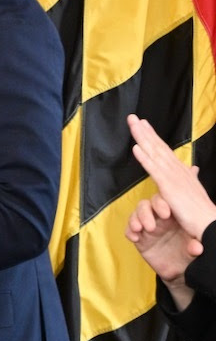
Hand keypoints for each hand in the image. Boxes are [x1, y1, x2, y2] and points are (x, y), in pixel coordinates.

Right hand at [125, 193, 199, 309]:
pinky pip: (129, 230)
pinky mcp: (140, 239)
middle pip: (146, 205)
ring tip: (139, 229)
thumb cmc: (191, 256)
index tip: (166, 214)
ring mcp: (148, 228)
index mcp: (175, 216)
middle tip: (151, 227)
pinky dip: (129, 231)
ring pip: (136, 214)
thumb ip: (196, 246)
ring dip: (135, 220)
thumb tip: (195, 248)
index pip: (164, 201)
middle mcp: (160, 219)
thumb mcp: (196, 249)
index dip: (162, 204)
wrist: (180, 272)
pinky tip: (135, 238)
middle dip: (145, 213)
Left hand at [128, 114, 215, 239]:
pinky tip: (136, 148)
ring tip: (133, 125)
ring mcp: (173, 177)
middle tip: (132, 117)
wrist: (209, 223)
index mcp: (181, 171)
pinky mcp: (169, 187)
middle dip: (144, 131)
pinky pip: (154, 170)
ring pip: (155, 153)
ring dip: (143, 138)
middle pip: (158, 147)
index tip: (143, 124)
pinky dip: (145, 158)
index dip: (153, 136)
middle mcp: (177, 170)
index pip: (164, 150)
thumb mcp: (193, 190)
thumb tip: (194, 169)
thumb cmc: (200, 210)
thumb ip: (190, 178)